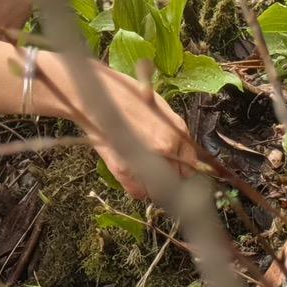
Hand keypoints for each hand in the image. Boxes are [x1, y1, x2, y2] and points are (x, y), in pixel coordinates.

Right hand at [71, 62, 197, 199]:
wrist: (96, 95)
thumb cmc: (126, 94)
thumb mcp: (158, 106)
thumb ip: (173, 129)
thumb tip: (182, 147)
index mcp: (176, 132)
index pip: (190, 163)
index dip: (184, 166)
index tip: (178, 168)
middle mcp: (165, 149)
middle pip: (178, 179)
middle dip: (171, 177)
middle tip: (161, 171)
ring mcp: (145, 160)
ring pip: (160, 190)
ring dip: (156, 186)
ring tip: (146, 174)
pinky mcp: (124, 170)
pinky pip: (139, 192)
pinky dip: (139, 189)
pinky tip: (135, 177)